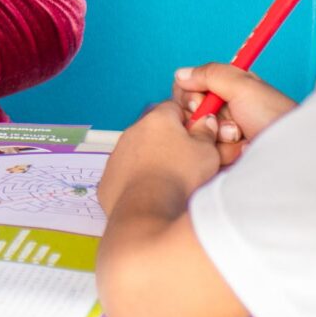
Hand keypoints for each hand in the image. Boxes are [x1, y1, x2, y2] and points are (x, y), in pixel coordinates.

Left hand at [101, 101, 223, 205]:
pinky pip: (126, 174)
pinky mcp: (108, 178)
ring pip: (139, 153)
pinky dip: (137, 181)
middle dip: (170, 143)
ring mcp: (117, 154)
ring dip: (153, 162)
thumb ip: (207, 133)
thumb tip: (206, 123)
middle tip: (187, 163)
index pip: (174, 108)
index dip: (188, 121)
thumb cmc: (179, 177)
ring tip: (170, 182)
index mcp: (157, 119)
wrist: (147, 209)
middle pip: (155, 131)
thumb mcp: (207, 152)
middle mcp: (132, 131)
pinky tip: (151, 194)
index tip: (198, 137)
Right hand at [171, 63, 298, 165]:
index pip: (187, 89)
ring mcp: (221, 138)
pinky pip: (204, 157)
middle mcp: (222, 112)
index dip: (190, 97)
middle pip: (187, 114)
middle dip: (205, 119)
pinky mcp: (222, 160)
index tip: (201, 102)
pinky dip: (220, 155)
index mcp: (227, 90)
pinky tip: (240, 153)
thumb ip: (211, 73)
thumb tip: (180, 74)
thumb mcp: (244, 86)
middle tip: (230, 123)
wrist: (291, 155)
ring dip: (217, 139)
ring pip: (195, 137)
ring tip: (241, 140)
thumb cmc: (276, 118)